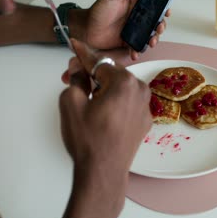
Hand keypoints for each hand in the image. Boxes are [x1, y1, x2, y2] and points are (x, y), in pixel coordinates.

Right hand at [59, 39, 151, 217]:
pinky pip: (127, 104)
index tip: (75, 44)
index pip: (99, 62)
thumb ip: (76, 79)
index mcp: (125, 82)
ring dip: (103, 88)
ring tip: (85, 99)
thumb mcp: (71, 103)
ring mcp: (145, 108)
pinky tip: (100, 113)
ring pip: (120, 89)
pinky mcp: (144, 122)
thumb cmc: (88, 139)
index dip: (83, 54)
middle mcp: (141, 91)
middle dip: (91, 75)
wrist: (103, 173)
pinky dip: (114, 103)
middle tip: (72, 80)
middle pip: (112, 74)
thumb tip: (80, 71)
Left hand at [83, 0, 170, 59]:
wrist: (86, 30)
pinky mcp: (128, 43)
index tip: (167, 13)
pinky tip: (135, 52)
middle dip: (160, 27)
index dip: (163, 9)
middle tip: (158, 29)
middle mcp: (137, 19)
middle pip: (155, 23)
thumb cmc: (97, 12)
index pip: (154, 6)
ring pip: (149, 36)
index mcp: (136, 5)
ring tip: (151, 43)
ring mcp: (133, 32)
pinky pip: (137, 47)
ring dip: (152, 40)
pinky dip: (138, 51)